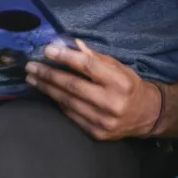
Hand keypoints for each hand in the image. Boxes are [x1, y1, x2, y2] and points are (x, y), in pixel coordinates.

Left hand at [25, 39, 161, 140]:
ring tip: (32, 79)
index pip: (88, 66)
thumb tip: (72, 44)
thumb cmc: (129, 85)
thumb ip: (95, 57)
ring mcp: (103, 120)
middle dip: (48, 74)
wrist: (146, 115)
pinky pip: (70, 115)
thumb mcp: (118, 67)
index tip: (47, 50)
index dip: (65, 57)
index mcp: (119, 81)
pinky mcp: (96, 133)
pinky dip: (58, 102)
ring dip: (47, 89)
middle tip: (30, 66)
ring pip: (68, 102)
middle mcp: (112, 102)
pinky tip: (48, 93)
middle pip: (73, 85)